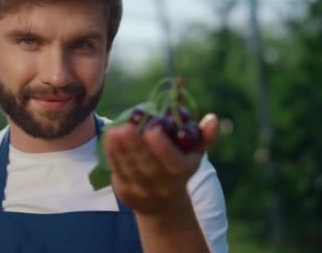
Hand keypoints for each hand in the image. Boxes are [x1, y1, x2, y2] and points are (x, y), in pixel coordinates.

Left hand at [104, 113, 218, 215]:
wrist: (164, 204)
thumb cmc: (180, 168)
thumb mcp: (195, 154)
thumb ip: (204, 135)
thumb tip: (212, 118)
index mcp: (181, 173)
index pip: (172, 162)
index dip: (162, 148)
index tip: (152, 130)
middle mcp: (162, 185)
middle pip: (147, 166)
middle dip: (135, 146)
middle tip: (125, 126)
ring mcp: (142, 191)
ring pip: (130, 169)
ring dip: (119, 149)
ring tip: (114, 129)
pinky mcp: (126, 192)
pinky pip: (117, 171)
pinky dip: (111, 154)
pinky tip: (109, 138)